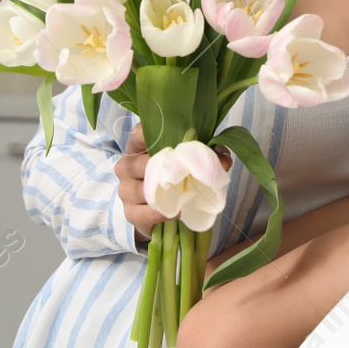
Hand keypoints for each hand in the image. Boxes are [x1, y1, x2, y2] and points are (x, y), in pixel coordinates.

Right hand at [114, 123, 232, 245]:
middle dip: (169, 170)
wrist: (163, 210)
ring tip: (185, 196)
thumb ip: (206, 155)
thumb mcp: (190, 161)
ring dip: (166, 194)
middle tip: (188, 174)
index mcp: (138, 146)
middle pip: (143, 163)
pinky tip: (176, 212)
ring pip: (143, 190)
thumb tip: (223, 161)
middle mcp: (126, 165)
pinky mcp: (129, 212)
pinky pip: (144, 213)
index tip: (176, 142)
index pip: (138, 134)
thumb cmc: (175, 177)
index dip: (155, 135)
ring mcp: (125, 189)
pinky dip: (161, 214)